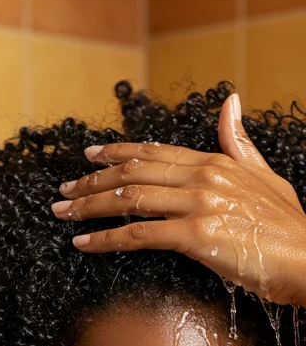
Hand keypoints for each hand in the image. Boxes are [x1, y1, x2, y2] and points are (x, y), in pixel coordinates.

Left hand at [51, 92, 305, 305]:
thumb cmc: (288, 227)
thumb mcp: (264, 175)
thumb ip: (239, 142)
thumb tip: (230, 102)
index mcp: (216, 162)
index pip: (154, 152)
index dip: (117, 152)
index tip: (89, 155)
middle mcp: (203, 177)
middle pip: (133, 174)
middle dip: (92, 181)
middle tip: (63, 190)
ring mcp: (199, 205)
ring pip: (130, 200)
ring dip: (89, 206)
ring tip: (62, 213)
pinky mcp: (196, 236)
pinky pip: (138, 235)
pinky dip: (105, 239)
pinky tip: (84, 243)